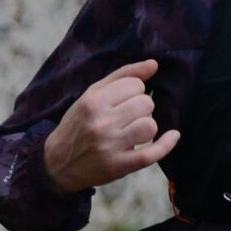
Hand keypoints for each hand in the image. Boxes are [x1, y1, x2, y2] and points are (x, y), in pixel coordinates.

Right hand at [41, 59, 180, 191]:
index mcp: (92, 102)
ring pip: (150, 126)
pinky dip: (167, 144)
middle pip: (146, 104)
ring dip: (147, 126)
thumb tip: (154, 64)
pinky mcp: (118, 166)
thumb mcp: (92, 94)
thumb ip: (122, 76)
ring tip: (134, 130)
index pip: (135, 85)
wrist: (58, 163)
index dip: (135, 91)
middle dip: (142, 108)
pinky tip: (173, 136)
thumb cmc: (79, 124)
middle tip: (128, 116)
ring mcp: (110, 146)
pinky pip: (152, 154)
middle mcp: (100, 123)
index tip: (125, 100)